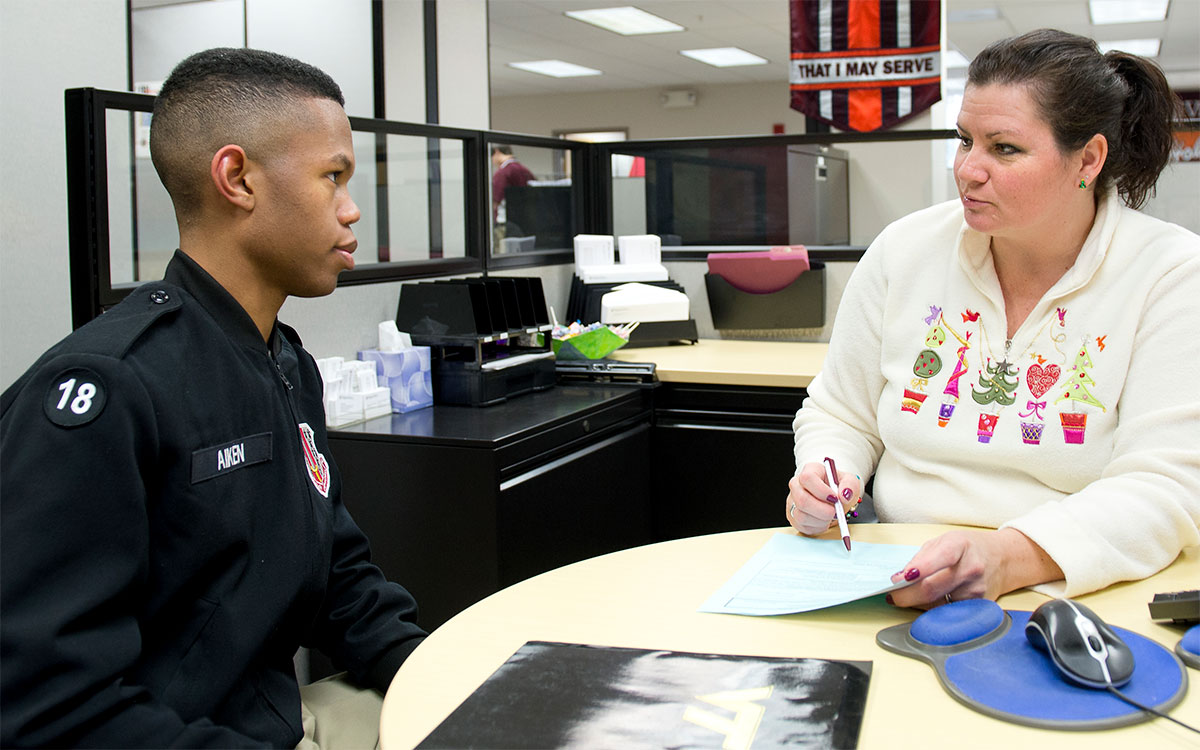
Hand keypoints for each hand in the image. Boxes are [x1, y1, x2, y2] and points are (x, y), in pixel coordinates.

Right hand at [785, 462, 862, 535]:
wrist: (834, 497)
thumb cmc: (838, 487)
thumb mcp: (850, 481)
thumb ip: (850, 485)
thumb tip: (844, 495)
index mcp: (810, 470)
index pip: (807, 478)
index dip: (821, 491)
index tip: (835, 499)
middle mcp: (797, 484)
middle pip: (802, 500)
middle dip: (822, 510)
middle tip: (835, 512)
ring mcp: (792, 501)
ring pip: (802, 516)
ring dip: (821, 520)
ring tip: (831, 515)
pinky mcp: (793, 516)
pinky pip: (803, 526)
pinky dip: (818, 527)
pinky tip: (824, 520)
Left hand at [886, 528, 1063, 608]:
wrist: (1003, 559)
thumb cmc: (970, 548)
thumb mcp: (944, 541)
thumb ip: (922, 558)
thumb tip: (901, 578)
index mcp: (959, 546)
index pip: (938, 558)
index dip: (916, 570)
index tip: (899, 578)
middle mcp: (971, 569)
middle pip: (932, 589)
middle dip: (906, 595)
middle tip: (894, 596)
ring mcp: (976, 590)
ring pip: (936, 604)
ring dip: (918, 603)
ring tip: (911, 595)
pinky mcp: (978, 607)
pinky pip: (948, 612)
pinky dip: (933, 609)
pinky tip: (929, 601)